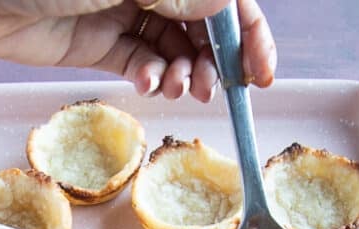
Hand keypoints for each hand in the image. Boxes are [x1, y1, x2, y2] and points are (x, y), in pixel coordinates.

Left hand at [0, 0, 276, 101]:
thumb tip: (222, 4)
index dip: (246, 30)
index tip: (260, 70)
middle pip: (202, 21)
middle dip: (215, 58)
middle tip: (214, 90)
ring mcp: (123, 7)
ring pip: (175, 45)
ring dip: (185, 72)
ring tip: (178, 89)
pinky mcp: (99, 40)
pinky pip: (141, 61)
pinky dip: (151, 76)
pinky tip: (147, 83)